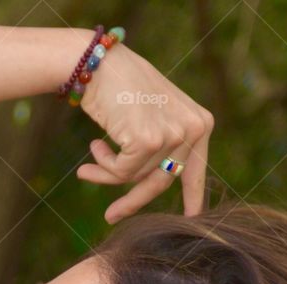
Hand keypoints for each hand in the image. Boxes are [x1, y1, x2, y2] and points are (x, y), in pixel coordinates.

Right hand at [75, 42, 213, 220]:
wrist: (97, 61)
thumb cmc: (121, 86)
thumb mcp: (156, 113)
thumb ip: (166, 144)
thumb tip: (160, 181)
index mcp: (201, 123)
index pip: (196, 169)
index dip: (194, 197)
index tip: (192, 219)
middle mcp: (193, 129)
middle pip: (163, 180)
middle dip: (134, 201)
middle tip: (111, 216)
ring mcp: (173, 135)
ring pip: (138, 177)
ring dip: (108, 176)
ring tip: (85, 171)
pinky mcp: (149, 141)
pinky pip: (122, 172)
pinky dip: (103, 166)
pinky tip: (93, 146)